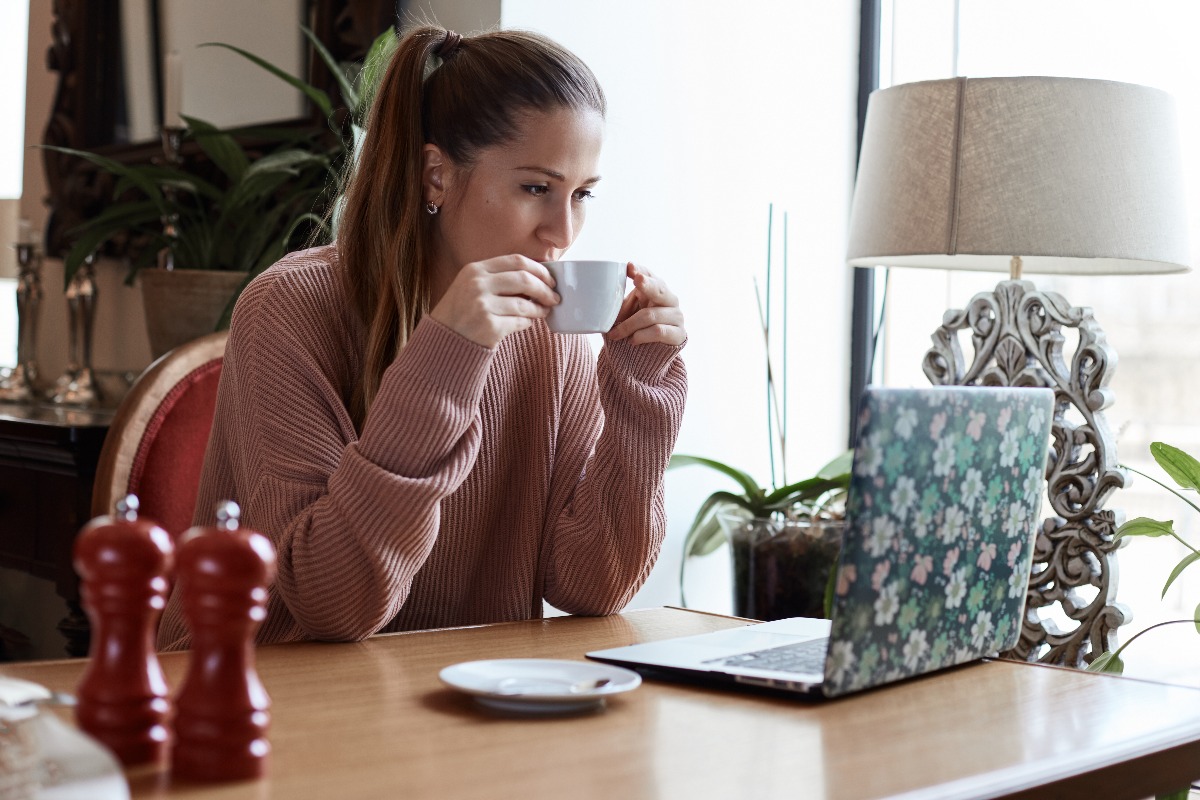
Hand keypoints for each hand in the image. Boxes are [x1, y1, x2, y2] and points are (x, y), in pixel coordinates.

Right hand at [429, 255, 558, 347]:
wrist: (442, 341)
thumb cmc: (461, 313)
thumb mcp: (471, 286)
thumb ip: (497, 278)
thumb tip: (537, 277)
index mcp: (475, 270)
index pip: (517, 260)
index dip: (539, 269)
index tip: (550, 279)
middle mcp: (477, 285)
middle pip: (525, 279)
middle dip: (545, 289)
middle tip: (554, 297)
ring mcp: (482, 306)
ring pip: (525, 303)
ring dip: (540, 309)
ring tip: (544, 312)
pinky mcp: (489, 327)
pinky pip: (520, 322)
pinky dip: (528, 323)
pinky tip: (528, 323)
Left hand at [606, 262, 685, 346]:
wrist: (650, 356)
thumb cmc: (636, 329)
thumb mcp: (626, 313)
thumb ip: (619, 304)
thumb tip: (603, 299)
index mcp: (656, 290)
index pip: (650, 275)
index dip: (641, 269)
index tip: (629, 267)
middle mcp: (670, 300)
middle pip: (659, 288)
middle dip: (647, 284)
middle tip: (637, 279)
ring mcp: (676, 316)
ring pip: (651, 315)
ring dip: (629, 325)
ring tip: (615, 335)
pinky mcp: (679, 334)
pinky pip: (658, 331)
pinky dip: (641, 336)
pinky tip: (632, 340)